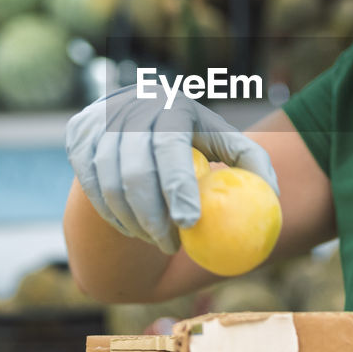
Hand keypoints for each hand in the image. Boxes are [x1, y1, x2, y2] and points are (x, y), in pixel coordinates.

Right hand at [66, 86, 278, 253]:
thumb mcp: (226, 142)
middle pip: (135, 173)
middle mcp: (130, 109)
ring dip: (133, 222)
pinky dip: (111, 215)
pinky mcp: (78, 138)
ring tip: (157, 239)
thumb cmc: (195, 138)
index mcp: (170, 106)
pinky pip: (91, 189)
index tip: (190, 224)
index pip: (169, 149)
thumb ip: (253, 163)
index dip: (178, 188)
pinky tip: (132, 228)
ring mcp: (99, 123)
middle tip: (173, 246)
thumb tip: (274, 196)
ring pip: (109, 186)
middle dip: (153, 218)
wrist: (138, 116)